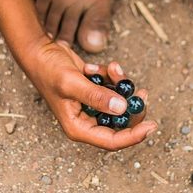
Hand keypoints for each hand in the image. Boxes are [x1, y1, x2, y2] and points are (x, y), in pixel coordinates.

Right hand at [24, 39, 157, 150]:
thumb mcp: (72, 83)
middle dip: (132, 106)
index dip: (133, 136)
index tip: (152, 125)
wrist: (40, 52)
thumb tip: (121, 108)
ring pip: (120, 102)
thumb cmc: (48, 70)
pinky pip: (113, 88)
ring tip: (114, 68)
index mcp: (79, 127)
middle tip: (141, 91)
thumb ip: (96, 96)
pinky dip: (112, 76)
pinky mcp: (96, 91)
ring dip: (121, 84)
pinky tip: (100, 66)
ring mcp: (92, 105)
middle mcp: (87, 120)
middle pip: (120, 123)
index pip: (111, 140)